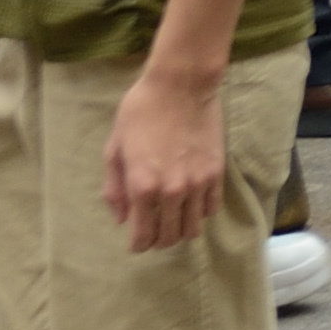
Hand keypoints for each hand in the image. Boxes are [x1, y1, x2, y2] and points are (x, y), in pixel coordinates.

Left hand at [107, 54, 233, 253]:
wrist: (181, 84)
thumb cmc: (140, 112)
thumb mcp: (114, 149)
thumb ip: (114, 189)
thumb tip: (122, 218)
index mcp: (142, 188)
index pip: (143, 236)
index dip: (138, 245)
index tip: (137, 242)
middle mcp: (172, 191)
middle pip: (169, 237)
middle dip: (159, 241)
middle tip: (154, 233)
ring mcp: (198, 183)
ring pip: (193, 227)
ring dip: (181, 230)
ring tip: (175, 221)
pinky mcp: (217, 171)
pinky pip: (212, 207)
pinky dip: (200, 212)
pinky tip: (192, 203)